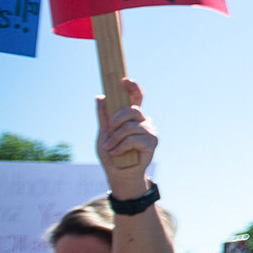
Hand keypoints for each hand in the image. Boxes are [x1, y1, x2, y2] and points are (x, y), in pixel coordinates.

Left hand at [95, 78, 157, 192]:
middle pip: (131, 110)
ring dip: (115, 138)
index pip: (136, 98)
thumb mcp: (103, 133)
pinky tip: (116, 152)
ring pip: (130, 127)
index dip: (132, 88)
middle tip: (108, 132)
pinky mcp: (152, 143)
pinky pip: (133, 139)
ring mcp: (150, 132)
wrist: (118, 172)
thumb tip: (100, 97)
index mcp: (133, 117)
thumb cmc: (112, 153)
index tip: (124, 80)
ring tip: (109, 147)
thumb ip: (103, 116)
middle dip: (116, 120)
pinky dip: (120, 146)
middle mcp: (144, 122)